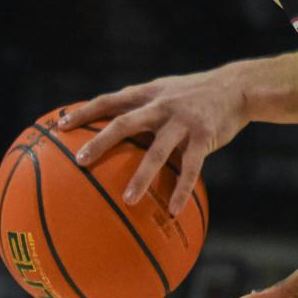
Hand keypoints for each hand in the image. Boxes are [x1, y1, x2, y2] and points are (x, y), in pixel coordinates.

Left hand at [63, 69, 248, 215]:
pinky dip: (181, 189)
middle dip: (100, 142)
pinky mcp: (203, 136)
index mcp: (149, 94)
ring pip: (157, 151)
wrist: (238, 87)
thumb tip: (114, 127)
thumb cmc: (198, 94)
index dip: (84, 112)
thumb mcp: (167, 91)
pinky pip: (190, 167)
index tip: (60, 126)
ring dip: (141, 176)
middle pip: (124, 123)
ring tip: (128, 200)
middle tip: (80, 161)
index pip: (110, 101)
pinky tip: (173, 210)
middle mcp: (161, 105)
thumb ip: (143, 105)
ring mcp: (183, 121)